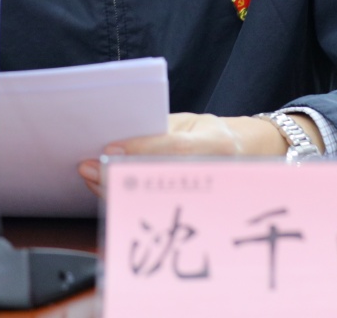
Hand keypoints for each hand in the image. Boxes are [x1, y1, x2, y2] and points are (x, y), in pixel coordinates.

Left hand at [75, 111, 321, 196]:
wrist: (247, 158)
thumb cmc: (213, 136)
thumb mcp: (193, 123)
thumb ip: (163, 131)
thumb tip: (121, 142)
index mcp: (216, 142)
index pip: (173, 147)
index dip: (139, 150)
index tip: (107, 150)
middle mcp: (214, 171)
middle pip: (161, 178)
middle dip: (119, 175)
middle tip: (88, 169)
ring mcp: (207, 197)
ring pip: (156, 200)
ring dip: (118, 192)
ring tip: (91, 180)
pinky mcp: (194, 213)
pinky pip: (156, 211)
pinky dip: (127, 203)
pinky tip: (106, 192)